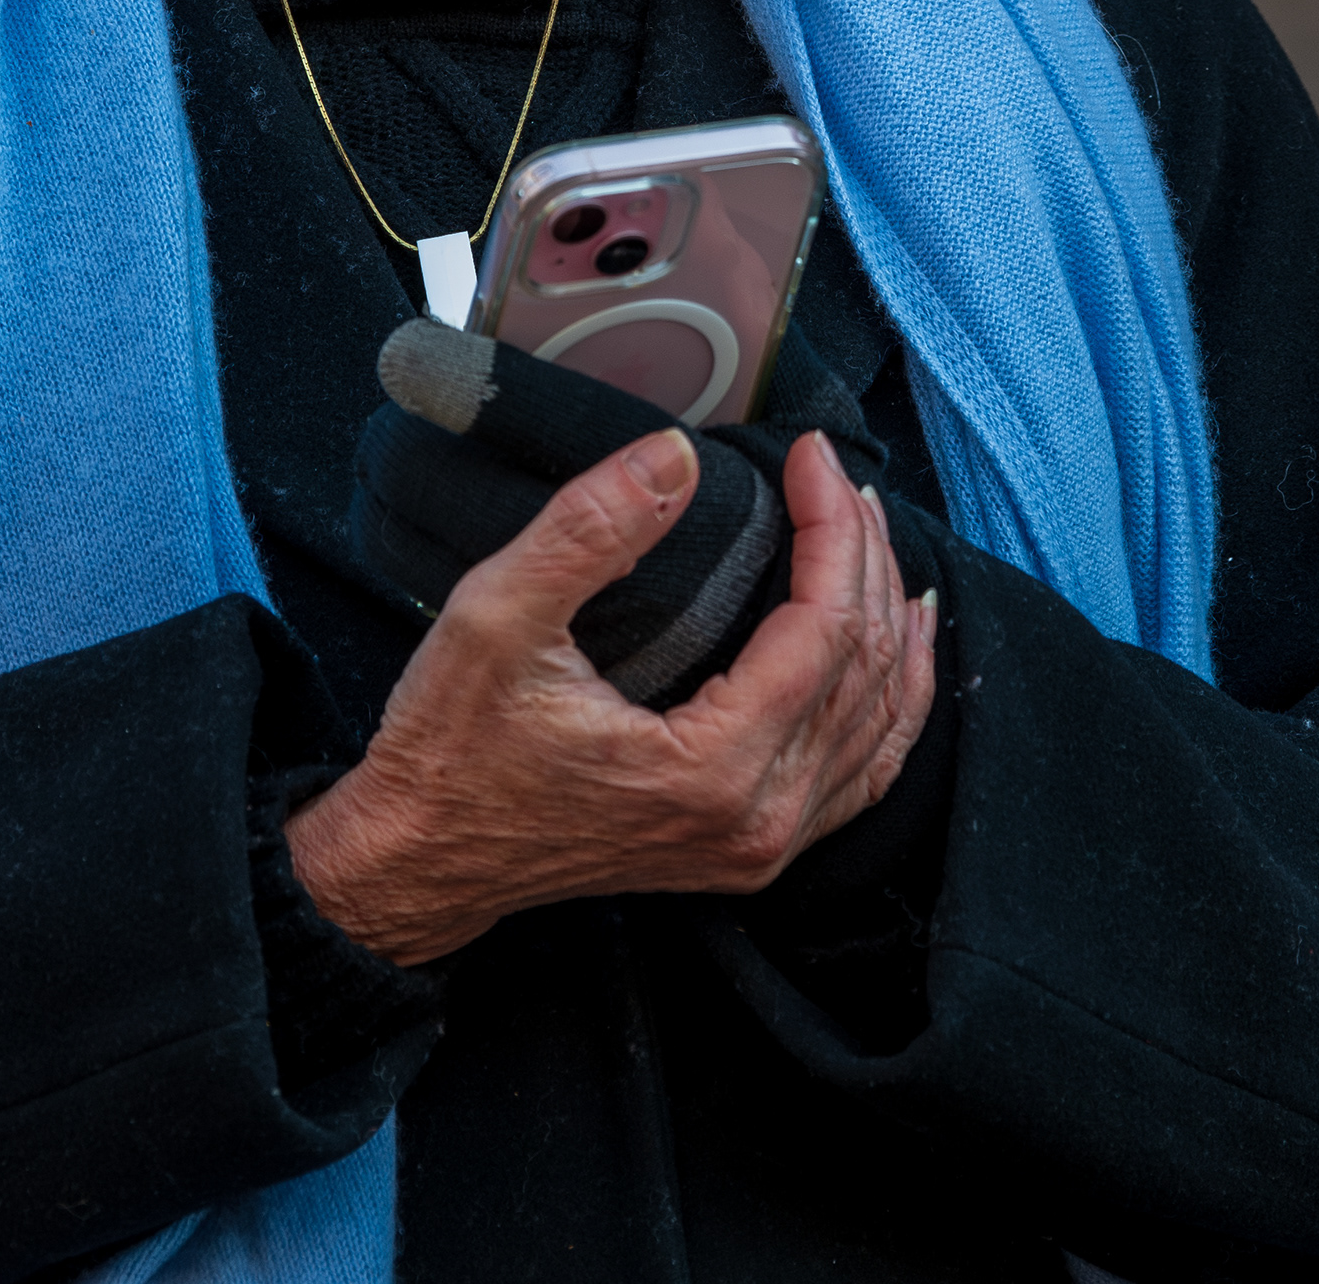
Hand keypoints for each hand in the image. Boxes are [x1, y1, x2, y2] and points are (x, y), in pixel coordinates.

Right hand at [287, 425, 937, 965]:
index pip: (824, 628)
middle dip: (864, 556)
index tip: (810, 456)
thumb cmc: (449, 751)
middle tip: (837, 479)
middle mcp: (757, 819)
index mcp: (710, 770)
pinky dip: (893, 699)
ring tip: (878, 535)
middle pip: (864, 665)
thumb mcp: (494, 620)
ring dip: (890, 618)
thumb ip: (588, 531)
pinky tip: (900, 646)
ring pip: (881, 718)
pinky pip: (864, 770)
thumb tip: (674, 454)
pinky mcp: (751, 849)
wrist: (418, 863)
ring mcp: (762, 844)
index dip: (831, 528)